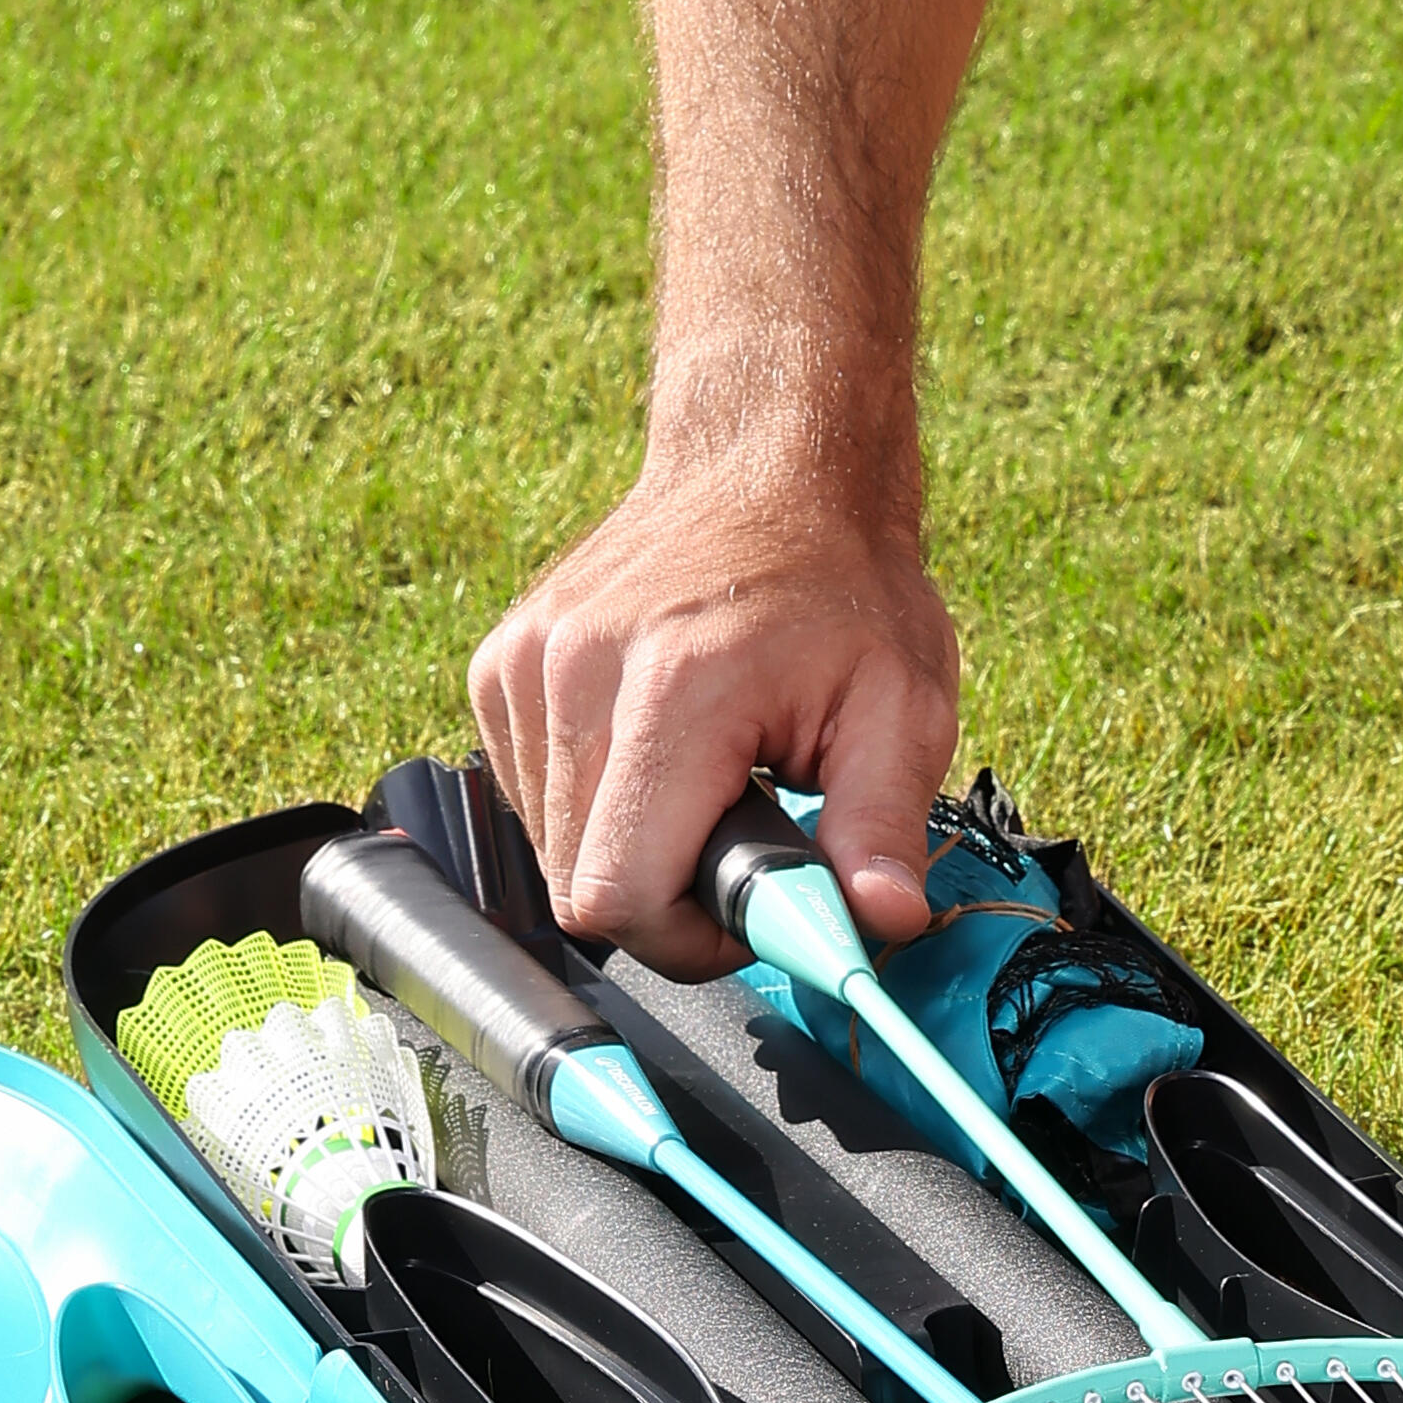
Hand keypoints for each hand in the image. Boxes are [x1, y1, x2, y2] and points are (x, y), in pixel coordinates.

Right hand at [473, 454, 957, 964]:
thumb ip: (884, 824)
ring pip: (548, 848)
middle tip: (745, 831)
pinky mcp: (498, 665)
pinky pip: (530, 795)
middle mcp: (574, 669)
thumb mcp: (904, 705)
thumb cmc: (841, 583)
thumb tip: (884, 924)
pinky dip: (593, 802)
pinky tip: (657, 750)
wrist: (770, 466)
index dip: (690, 936)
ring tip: (707, 778)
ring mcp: (523, 662)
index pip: (618, 895)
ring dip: (630, 846)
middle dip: (667, 894)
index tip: (753, 901)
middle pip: (578, 885)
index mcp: (674, 686)